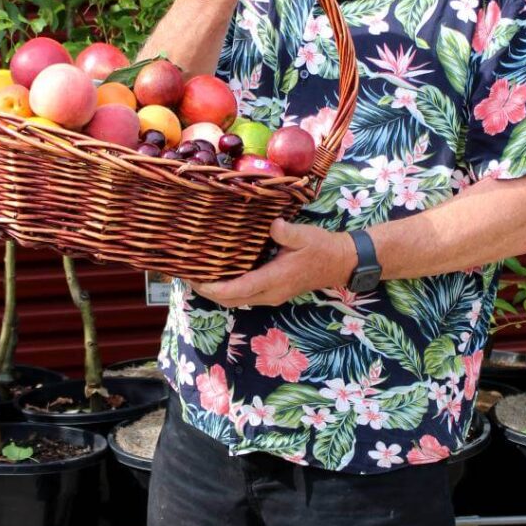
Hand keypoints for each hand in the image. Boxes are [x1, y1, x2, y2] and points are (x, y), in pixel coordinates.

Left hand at [193, 219, 355, 306]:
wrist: (339, 263)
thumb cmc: (321, 248)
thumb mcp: (305, 236)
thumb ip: (287, 232)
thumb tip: (273, 225)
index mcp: (274, 279)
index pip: (238, 289)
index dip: (215, 287)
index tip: (196, 279)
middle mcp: (269, 293)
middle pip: (231, 300)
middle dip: (208, 292)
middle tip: (187, 276)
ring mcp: (271, 295)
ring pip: (236, 301)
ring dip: (216, 292)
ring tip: (198, 275)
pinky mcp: (272, 292)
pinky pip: (244, 295)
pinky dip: (228, 289)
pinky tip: (220, 275)